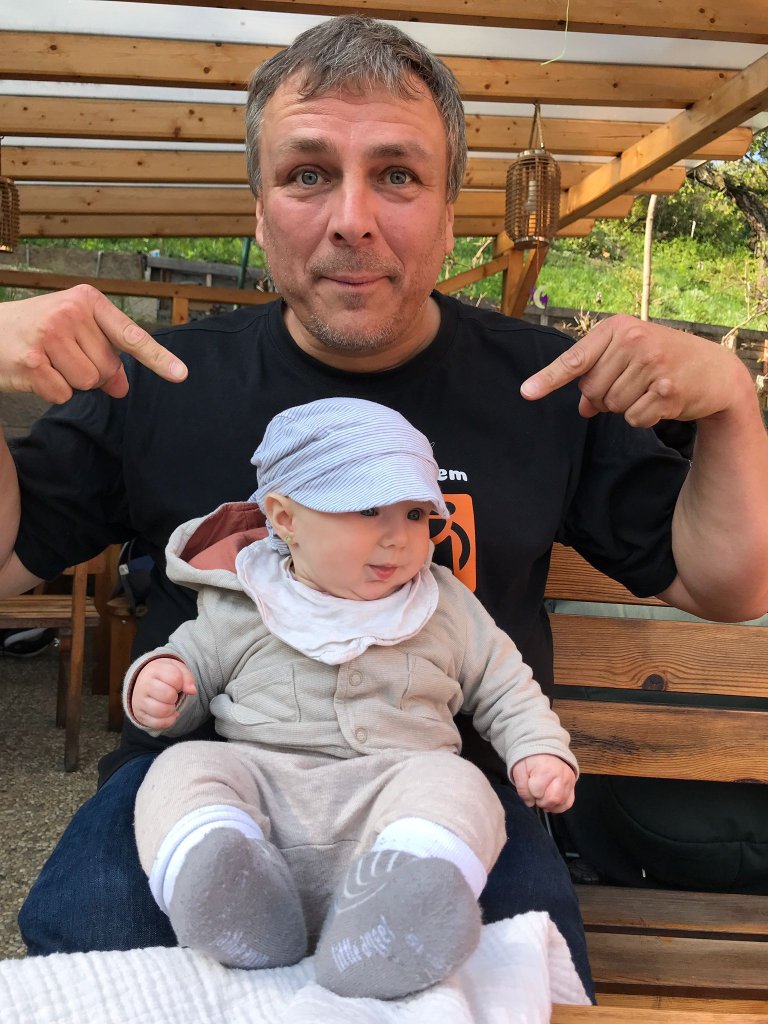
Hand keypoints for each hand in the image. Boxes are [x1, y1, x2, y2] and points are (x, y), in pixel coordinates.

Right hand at [0, 284, 187, 402]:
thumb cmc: (37, 330)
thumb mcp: (73, 332)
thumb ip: (104, 356)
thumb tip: (122, 388)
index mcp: (87, 300)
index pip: (130, 335)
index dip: (158, 358)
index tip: (181, 374)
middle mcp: (69, 313)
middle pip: (107, 368)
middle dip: (90, 372)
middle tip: (61, 355)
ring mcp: (49, 336)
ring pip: (88, 383)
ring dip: (71, 382)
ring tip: (48, 362)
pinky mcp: (31, 362)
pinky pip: (63, 394)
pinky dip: (52, 391)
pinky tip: (35, 372)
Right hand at [131, 657, 196, 729]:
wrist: (144, 682)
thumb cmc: (164, 675)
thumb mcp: (176, 669)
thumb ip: (187, 678)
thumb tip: (192, 691)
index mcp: (153, 670)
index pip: (175, 678)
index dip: (181, 683)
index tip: (176, 683)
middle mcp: (143, 685)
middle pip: (168, 696)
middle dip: (175, 696)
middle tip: (172, 694)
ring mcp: (139, 701)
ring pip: (162, 711)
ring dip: (172, 709)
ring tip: (170, 704)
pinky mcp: (140, 715)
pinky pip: (158, 723)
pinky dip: (168, 721)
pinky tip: (169, 714)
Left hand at [511, 754, 574, 812]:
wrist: (544, 750)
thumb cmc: (531, 760)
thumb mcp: (519, 770)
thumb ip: (522, 788)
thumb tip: (530, 803)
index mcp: (545, 770)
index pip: (537, 792)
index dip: (530, 793)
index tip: (528, 786)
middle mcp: (560, 775)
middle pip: (552, 799)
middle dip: (541, 802)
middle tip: (535, 795)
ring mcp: (568, 780)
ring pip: (561, 802)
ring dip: (549, 805)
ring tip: (542, 798)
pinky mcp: (572, 784)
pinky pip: (568, 802)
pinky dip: (559, 806)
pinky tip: (551, 803)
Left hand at [520, 314, 745, 427]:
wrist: (716, 371)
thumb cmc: (664, 361)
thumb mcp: (630, 359)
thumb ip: (600, 377)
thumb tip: (583, 407)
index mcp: (617, 328)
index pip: (575, 359)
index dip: (548, 378)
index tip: (526, 393)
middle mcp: (633, 341)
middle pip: (590, 390)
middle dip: (605, 396)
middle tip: (633, 383)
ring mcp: (651, 364)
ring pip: (610, 406)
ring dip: (625, 407)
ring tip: (648, 389)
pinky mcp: (667, 389)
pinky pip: (632, 418)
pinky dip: (643, 417)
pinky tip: (661, 401)